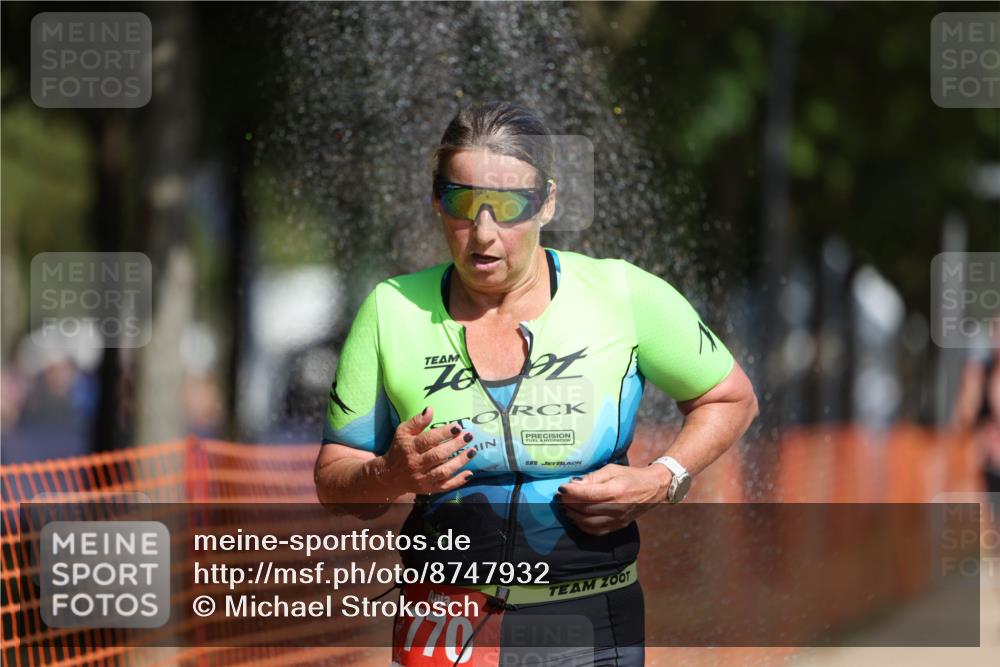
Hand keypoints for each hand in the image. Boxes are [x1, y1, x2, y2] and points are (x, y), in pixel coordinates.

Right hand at [369, 406, 475, 495]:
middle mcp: (416, 464)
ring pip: (443, 471)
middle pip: (438, 455)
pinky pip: (445, 486)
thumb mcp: (403, 432)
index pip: (428, 440)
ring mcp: (423, 478)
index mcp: (410, 448)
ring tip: (472, 451)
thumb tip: (430, 409)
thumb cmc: (400, 449)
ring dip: (460, 462)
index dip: (443, 433)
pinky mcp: (428, 488)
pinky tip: (470, 473)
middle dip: (455, 445)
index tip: (457, 426)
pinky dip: (458, 481)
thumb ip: (416, 421)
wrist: (390, 475)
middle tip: (469, 436)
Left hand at [556, 463, 671, 535]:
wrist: (653, 489)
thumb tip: (574, 483)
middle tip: (559, 497)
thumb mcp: (612, 470)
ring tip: (566, 508)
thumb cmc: (631, 476)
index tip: (560, 488)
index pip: (587, 494)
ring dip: (573, 516)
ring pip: (588, 523)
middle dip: (569, 504)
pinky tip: (577, 518)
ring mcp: (617, 519)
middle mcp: (616, 508)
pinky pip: (596, 531)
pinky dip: (583, 526)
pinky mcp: (618, 526)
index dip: (571, 492)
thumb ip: (593, 477)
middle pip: (585, 509)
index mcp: (615, 491)